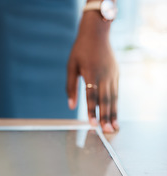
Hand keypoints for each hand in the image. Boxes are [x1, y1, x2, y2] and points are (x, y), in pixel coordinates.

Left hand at [67, 11, 118, 132]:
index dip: (92, 111)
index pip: (91, 97)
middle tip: (107, 132)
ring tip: (115, 127)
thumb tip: (70, 106)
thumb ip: (70, 87)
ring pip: (113, 98)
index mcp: (90, 73)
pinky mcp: (116, 73)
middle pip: (105, 100)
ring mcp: (112, 74)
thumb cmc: (80, 50)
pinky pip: (116, 91)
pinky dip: (116, 103)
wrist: (96, 33)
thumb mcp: (71, 66)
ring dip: (114, 113)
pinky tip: (116, 113)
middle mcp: (104, 75)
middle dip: (106, 117)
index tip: (92, 124)